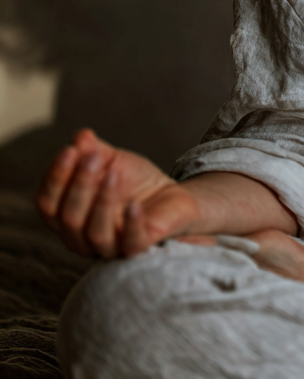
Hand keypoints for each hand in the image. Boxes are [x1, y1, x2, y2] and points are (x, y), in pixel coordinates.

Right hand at [36, 129, 197, 258]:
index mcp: (66, 216)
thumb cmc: (134, 181)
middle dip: (80, 185)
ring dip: (103, 200)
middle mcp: (80, 238)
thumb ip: (94, 150)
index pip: (47, 203)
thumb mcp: (113, 161)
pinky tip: (134, 204)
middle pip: (68, 218)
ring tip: (114, 173)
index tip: (70, 151)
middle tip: (92, 158)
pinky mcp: (137, 249)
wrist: (172, 196)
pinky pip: (130, 243)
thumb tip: (81, 137)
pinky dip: (131, 223)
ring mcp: (108, 247)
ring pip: (95, 232)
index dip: (56, 178)